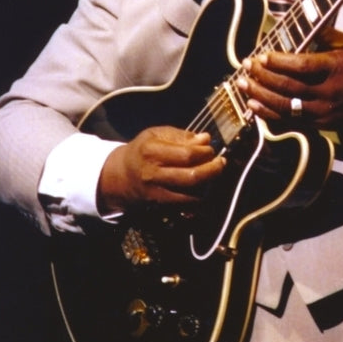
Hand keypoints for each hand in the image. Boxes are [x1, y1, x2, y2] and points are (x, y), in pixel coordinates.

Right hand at [97, 127, 225, 213]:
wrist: (122, 176)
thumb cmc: (143, 150)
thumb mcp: (156, 134)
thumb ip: (182, 135)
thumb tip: (206, 138)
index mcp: (151, 152)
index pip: (187, 155)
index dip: (205, 152)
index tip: (210, 149)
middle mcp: (153, 174)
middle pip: (192, 177)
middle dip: (213, 170)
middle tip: (221, 163)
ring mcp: (156, 193)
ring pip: (192, 196)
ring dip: (209, 186)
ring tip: (212, 174)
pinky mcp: (161, 207)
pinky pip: (187, 207)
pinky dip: (200, 199)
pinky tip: (203, 188)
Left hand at [239, 29, 342, 131]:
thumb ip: (325, 35)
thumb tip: (302, 22)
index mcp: (336, 68)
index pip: (301, 66)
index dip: (278, 62)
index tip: (262, 55)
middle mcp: (328, 92)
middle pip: (288, 86)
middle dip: (263, 76)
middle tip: (246, 66)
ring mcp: (322, 111)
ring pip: (285, 105)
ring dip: (260, 95)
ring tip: (243, 84)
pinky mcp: (319, 124)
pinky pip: (290, 120)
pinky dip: (269, 114)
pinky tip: (254, 105)